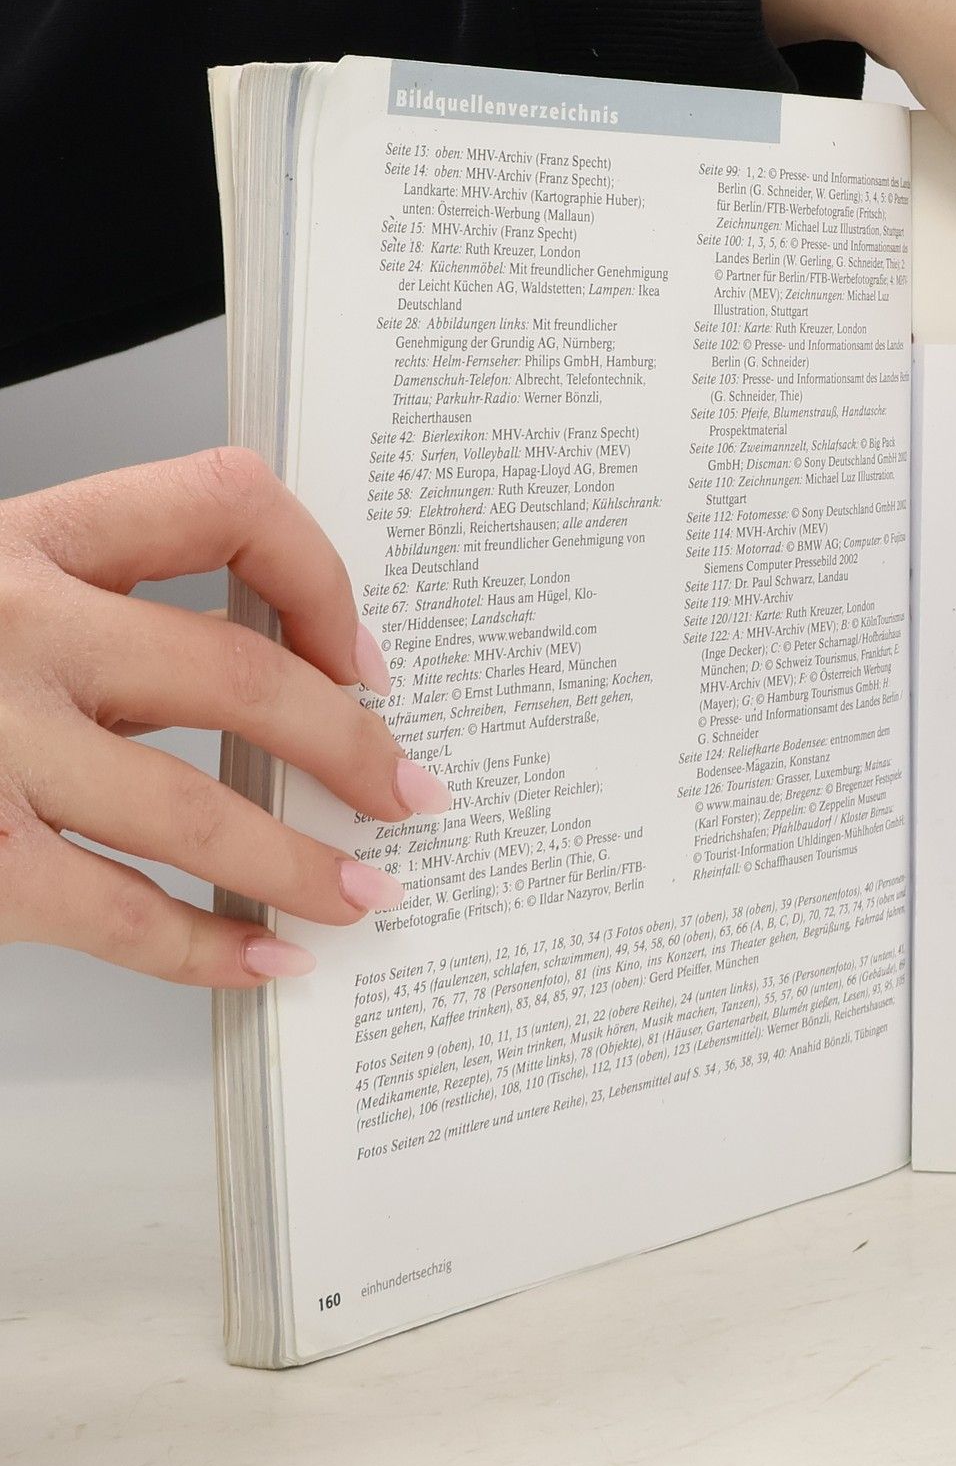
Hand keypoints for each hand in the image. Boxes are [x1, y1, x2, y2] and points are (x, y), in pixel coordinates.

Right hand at [0, 449, 449, 986]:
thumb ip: (96, 617)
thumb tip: (272, 688)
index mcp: (28, 541)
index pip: (226, 505)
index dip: (321, 580)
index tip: (364, 656)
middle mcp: (12, 628)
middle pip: (240, 677)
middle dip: (351, 748)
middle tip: (407, 792)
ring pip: (199, 809)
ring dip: (304, 862)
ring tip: (364, 892)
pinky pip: (119, 915)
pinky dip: (208, 949)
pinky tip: (262, 961)